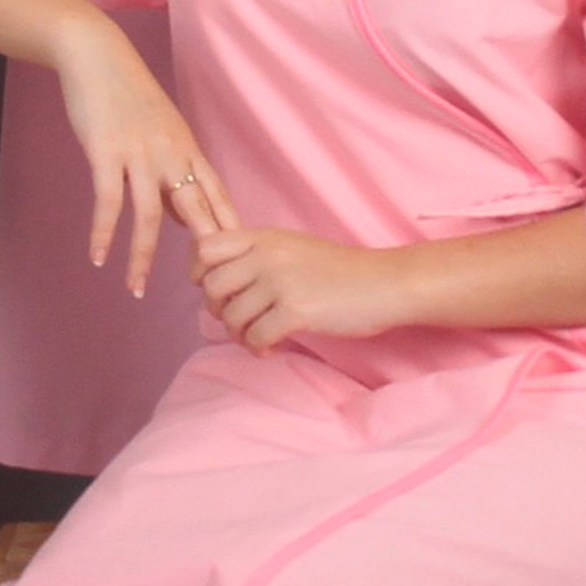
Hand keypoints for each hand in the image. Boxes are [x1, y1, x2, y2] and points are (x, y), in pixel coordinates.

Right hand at [51, 21, 229, 299]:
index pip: (217, 197)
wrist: (97, 56)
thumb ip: (176, 173)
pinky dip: (103, 233)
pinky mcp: (106, 153)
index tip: (241, 265)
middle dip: (203, 254)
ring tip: (136, 290)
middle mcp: (171, 154)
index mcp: (187, 149)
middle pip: (195, 210)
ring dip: (142, 258)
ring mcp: (139, 154)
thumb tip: (188, 219)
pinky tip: (98, 258)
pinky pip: (108, 202)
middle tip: (208, 292)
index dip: (229, 231)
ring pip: (149, 216)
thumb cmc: (129, 95)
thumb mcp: (163, 131)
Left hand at [190, 225, 409, 353]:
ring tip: (256, 338)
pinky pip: (255, 336)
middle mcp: (267, 255)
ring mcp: (280, 282)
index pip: (205, 247)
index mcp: (264, 237)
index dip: (200, 272)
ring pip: (231, 316)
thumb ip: (259, 255)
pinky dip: (257, 348)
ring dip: (239, 334)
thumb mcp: (294, 248)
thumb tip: (220, 280)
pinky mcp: (295, 310)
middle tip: (238, 320)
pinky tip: (270, 349)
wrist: (385, 283)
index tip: (219, 290)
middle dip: (218, 310)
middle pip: (211, 286)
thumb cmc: (342, 271)